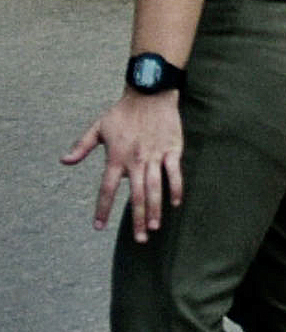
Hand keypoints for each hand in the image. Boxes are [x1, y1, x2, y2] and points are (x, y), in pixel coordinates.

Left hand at [63, 91, 182, 242]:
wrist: (150, 93)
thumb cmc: (122, 111)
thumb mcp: (98, 127)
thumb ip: (81, 146)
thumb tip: (63, 162)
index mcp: (116, 158)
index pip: (107, 189)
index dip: (103, 209)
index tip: (99, 226)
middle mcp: (136, 160)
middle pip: (136, 196)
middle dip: (138, 219)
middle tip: (140, 239)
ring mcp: (155, 156)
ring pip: (155, 188)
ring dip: (156, 209)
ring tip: (156, 227)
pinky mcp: (172, 149)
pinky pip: (175, 173)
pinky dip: (176, 188)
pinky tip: (175, 203)